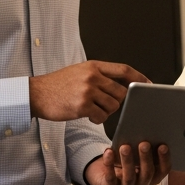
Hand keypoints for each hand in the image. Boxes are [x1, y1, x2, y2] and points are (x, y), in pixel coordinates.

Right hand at [29, 61, 148, 123]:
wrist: (36, 94)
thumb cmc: (58, 85)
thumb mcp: (79, 72)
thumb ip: (99, 76)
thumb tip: (121, 86)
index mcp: (93, 66)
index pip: (124, 69)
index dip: (139, 77)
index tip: (148, 84)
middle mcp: (92, 76)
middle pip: (121, 92)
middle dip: (118, 101)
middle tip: (106, 104)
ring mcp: (88, 90)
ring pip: (113, 105)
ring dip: (106, 111)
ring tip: (93, 109)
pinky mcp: (82, 105)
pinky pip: (101, 116)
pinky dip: (97, 118)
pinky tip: (88, 115)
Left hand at [85, 142, 171, 184]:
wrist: (103, 173)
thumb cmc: (125, 160)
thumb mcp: (135, 155)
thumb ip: (143, 148)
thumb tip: (147, 131)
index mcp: (153, 177)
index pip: (163, 170)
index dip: (165, 159)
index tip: (163, 146)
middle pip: (147, 173)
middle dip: (146, 158)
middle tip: (144, 144)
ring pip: (129, 177)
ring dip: (128, 161)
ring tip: (125, 147)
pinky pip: (111, 179)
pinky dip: (109, 165)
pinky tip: (109, 152)